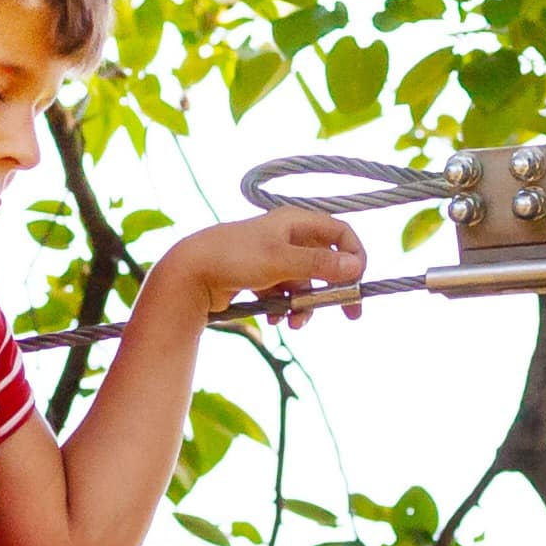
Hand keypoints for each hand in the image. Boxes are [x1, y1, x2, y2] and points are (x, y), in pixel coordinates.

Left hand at [150, 205, 365, 330]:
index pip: (340, 232)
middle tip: (350, 314)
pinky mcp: (260, 277)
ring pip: (305, 283)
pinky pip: (286, 293)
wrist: (187, 274)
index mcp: (295, 222)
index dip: (354, 256)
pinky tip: (277, 320)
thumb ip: (319, 265)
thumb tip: (356, 267)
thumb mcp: (281, 261)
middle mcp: (287, 236)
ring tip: (295, 323)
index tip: (358, 283)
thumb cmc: (233, 259)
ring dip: (306, 305)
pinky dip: (287, 308)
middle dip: (334, 289)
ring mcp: (273, 257)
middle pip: (326, 262)